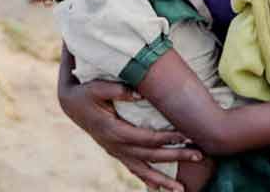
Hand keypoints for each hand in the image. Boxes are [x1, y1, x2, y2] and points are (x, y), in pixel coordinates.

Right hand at [60, 79, 200, 191]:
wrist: (69, 104)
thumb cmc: (85, 93)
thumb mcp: (96, 88)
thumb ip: (117, 90)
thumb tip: (140, 93)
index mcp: (115, 131)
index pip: (148, 138)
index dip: (168, 137)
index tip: (188, 135)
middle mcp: (117, 146)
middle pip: (151, 156)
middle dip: (176, 156)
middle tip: (199, 155)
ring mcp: (116, 152)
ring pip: (143, 171)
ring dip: (163, 181)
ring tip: (182, 191)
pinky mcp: (116, 152)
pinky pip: (133, 170)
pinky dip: (147, 180)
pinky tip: (158, 189)